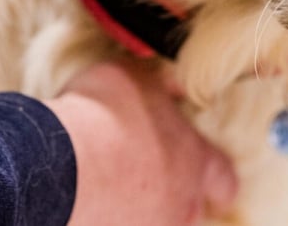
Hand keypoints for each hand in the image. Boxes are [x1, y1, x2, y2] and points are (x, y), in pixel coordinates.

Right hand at [44, 57, 236, 224]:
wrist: (62, 162)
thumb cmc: (102, 115)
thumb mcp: (135, 76)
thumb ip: (159, 85)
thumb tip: (172, 85)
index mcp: (195, 160)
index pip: (224, 179)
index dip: (216, 177)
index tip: (211, 178)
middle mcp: (180, 202)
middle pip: (191, 207)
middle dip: (175, 193)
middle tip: (149, 175)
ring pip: (154, 221)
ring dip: (138, 206)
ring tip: (114, 188)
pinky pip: (116, 223)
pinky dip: (108, 214)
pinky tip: (90, 198)